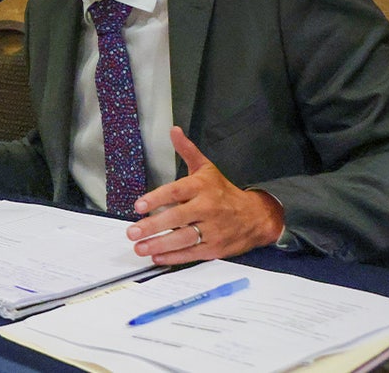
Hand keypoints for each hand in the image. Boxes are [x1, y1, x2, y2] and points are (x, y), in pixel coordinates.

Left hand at [125, 127, 283, 264]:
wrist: (256, 216)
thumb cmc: (224, 191)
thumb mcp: (207, 168)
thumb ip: (187, 151)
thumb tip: (173, 130)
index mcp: (203, 187)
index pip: (177, 191)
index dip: (157, 198)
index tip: (138, 206)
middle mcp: (207, 208)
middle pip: (178, 218)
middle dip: (153, 226)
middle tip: (132, 232)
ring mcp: (213, 229)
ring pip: (184, 238)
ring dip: (160, 244)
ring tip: (139, 247)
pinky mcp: (216, 248)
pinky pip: (193, 253)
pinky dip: (174, 257)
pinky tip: (157, 257)